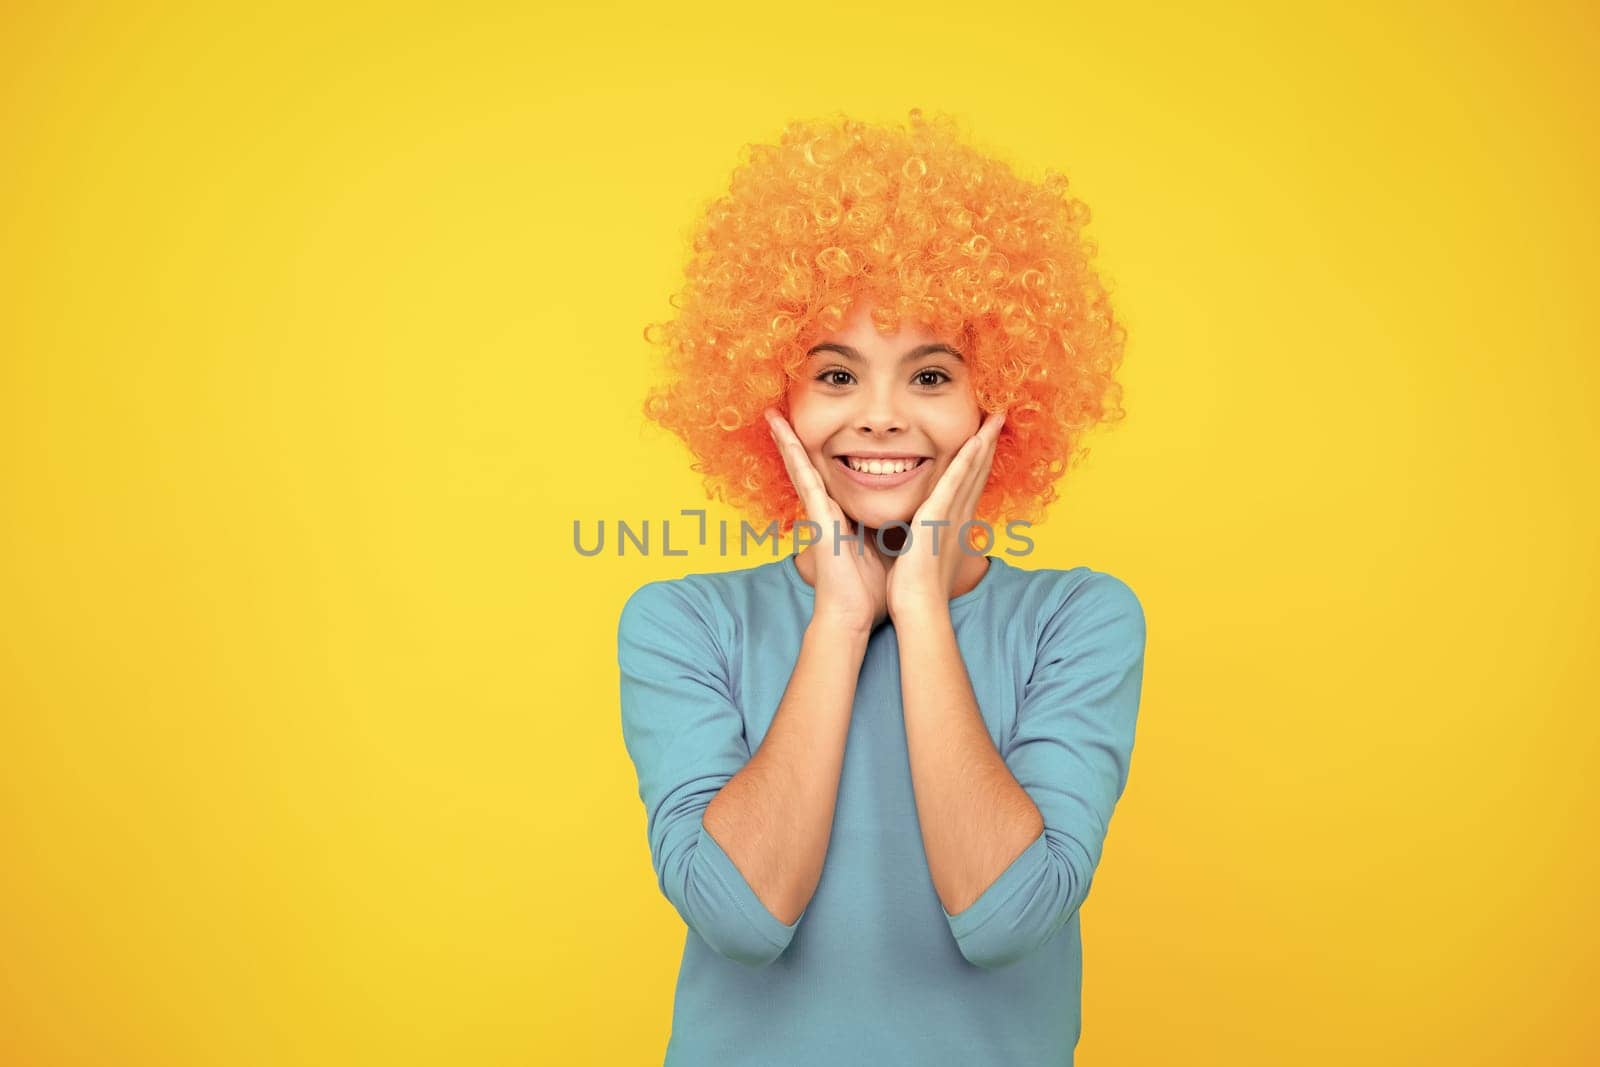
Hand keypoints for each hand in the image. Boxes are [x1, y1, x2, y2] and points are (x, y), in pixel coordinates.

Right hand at [764, 407, 888, 634]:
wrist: (851, 617)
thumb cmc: (868, 592)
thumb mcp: (887, 550)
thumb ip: (894, 531)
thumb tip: (916, 520)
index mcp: (842, 517)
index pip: (832, 477)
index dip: (826, 454)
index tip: (820, 432)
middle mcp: (826, 510)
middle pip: (810, 467)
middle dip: (796, 441)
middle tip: (783, 412)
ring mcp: (818, 511)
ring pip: (800, 466)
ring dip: (787, 439)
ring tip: (773, 413)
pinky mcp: (817, 516)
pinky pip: (804, 477)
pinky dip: (792, 453)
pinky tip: (782, 432)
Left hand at [886, 409, 1005, 621]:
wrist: (917, 605)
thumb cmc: (917, 588)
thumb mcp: (923, 554)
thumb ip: (924, 537)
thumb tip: (919, 532)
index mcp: (953, 522)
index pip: (969, 483)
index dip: (979, 459)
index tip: (985, 437)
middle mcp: (958, 515)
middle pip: (977, 472)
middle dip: (987, 443)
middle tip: (998, 417)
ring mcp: (951, 515)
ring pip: (971, 471)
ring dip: (983, 443)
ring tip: (994, 418)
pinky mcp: (939, 516)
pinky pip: (955, 483)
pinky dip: (967, 461)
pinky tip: (975, 441)